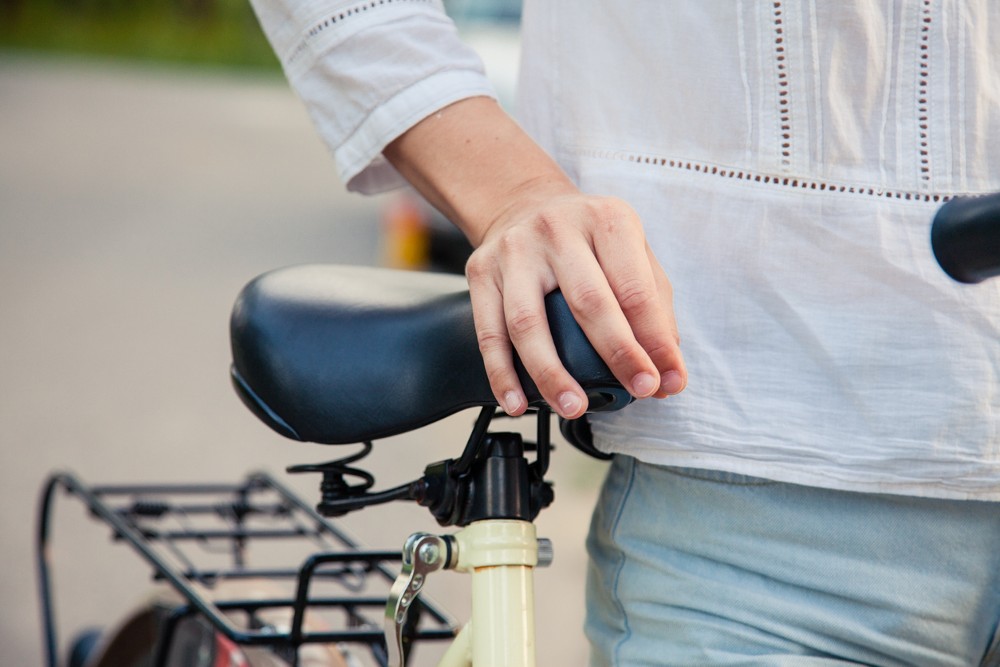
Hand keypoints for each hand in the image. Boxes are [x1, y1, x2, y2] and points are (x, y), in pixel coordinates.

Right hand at [383, 97, 685, 417]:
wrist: (523, 203)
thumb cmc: (587, 239)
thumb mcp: (631, 252)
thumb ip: (655, 309)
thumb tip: (667, 374)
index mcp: (606, 220)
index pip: (635, 289)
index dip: (655, 340)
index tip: (667, 379)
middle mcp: (558, 229)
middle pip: (588, 301)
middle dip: (618, 354)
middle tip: (638, 391)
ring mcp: (515, 250)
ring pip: (528, 322)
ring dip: (552, 373)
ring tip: (573, 407)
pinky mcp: (481, 271)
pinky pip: (489, 332)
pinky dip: (502, 373)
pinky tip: (517, 402)